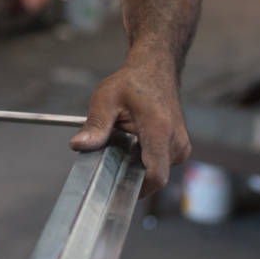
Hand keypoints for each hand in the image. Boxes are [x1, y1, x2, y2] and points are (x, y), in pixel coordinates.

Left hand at [69, 59, 190, 197]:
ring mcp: (181, 145)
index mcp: (160, 130)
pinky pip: (162, 164)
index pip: (156, 175)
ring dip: (138, 165)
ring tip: (124, 143)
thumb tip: (78, 145)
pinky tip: (134, 143)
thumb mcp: (106, 99)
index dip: (136, 189)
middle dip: (131, 173)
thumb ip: (95, 125)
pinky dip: (146, 160)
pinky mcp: (180, 147)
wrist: (155, 69)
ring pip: (157, 171)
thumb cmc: (132, 82)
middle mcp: (176, 141)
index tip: (116, 189)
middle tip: (112, 155)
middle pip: (153, 176)